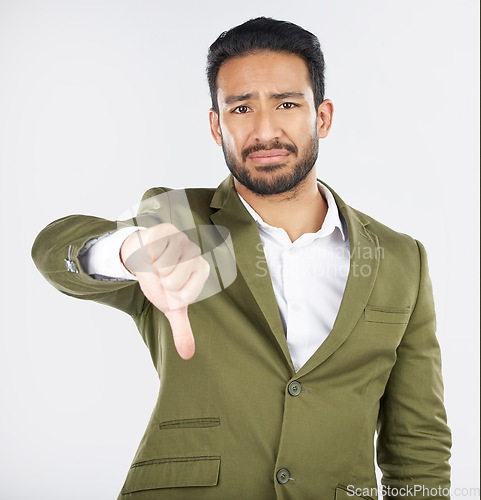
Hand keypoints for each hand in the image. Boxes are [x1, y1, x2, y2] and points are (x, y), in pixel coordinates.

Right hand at [120, 223, 209, 359]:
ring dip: (153, 269)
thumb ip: (182, 329)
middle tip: (161, 276)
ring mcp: (182, 240)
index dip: (170, 296)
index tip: (170, 288)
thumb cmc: (161, 282)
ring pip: (164, 266)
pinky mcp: (166, 230)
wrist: (142, 258)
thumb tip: (187, 355)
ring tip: (156, 264)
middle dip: (160, 283)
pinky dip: (147, 256)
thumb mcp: (171, 307)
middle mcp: (196, 254)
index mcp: (202, 272)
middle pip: (172, 281)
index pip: (183, 295)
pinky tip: (151, 253)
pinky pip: (154, 250)